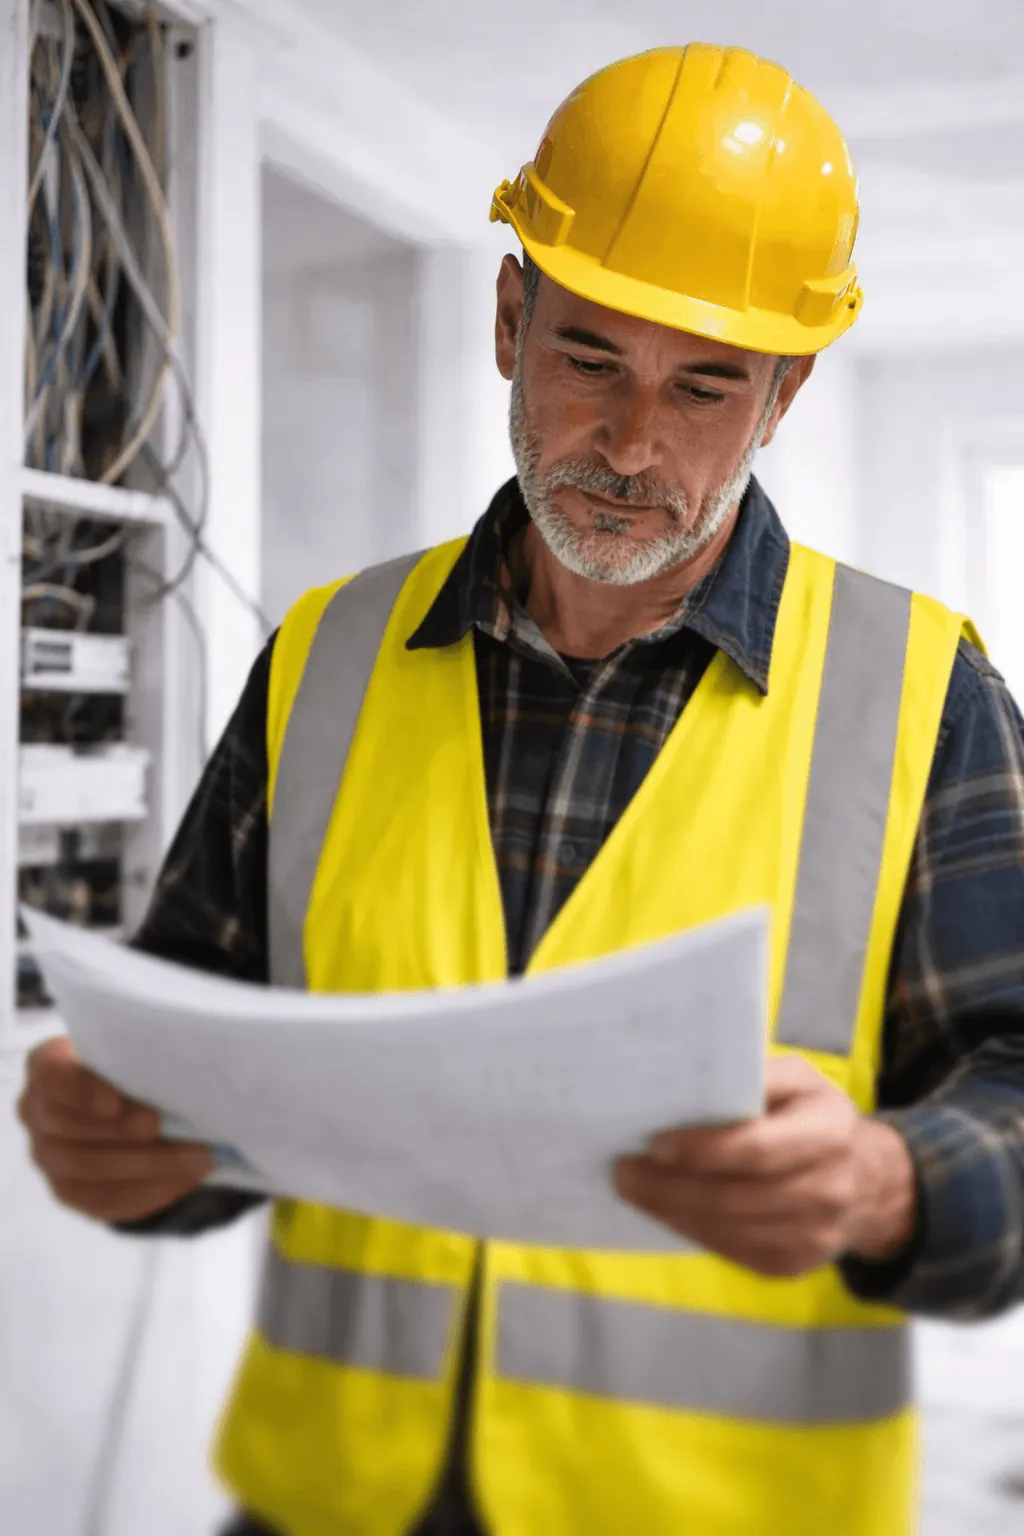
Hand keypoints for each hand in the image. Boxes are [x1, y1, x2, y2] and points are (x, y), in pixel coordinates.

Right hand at [17, 1035, 211, 1221]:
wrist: (126, 1096)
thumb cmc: (130, 1062)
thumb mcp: (133, 1049)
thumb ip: (144, 1058)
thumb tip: (183, 1077)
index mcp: (46, 1065)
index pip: (54, 1077)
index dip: (83, 1092)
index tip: (117, 1103)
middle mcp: (36, 1113)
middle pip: (72, 1131)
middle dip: (126, 1133)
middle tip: (175, 1129)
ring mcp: (48, 1156)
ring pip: (90, 1172)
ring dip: (149, 1167)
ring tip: (197, 1159)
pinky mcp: (69, 1190)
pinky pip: (104, 1201)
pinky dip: (147, 1192)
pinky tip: (183, 1180)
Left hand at [613, 1055, 916, 1277]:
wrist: (868, 1182)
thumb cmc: (816, 1116)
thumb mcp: (800, 1079)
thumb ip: (758, 1076)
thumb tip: (693, 1083)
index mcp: (828, 1133)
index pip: (757, 1149)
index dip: (702, 1150)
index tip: (655, 1143)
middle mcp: (827, 1189)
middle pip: (734, 1196)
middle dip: (670, 1186)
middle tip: (624, 1171)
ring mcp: (813, 1235)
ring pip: (727, 1229)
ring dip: (672, 1211)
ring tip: (634, 1189)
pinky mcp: (795, 1264)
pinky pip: (733, 1251)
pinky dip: (693, 1230)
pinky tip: (667, 1211)